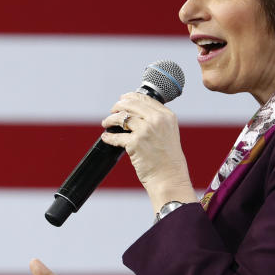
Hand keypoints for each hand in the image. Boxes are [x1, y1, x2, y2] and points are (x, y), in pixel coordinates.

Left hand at [101, 92, 195, 211]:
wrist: (169, 177)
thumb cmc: (168, 159)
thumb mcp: (168, 133)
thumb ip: (156, 121)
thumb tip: (135, 114)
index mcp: (167, 116)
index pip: (144, 98)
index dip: (130, 97)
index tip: (122, 99)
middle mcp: (157, 120)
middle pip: (131, 104)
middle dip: (118, 106)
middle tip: (112, 111)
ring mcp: (146, 130)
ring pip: (121, 117)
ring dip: (110, 119)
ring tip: (106, 123)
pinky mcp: (135, 142)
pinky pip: (116, 136)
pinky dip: (109, 137)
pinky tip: (106, 137)